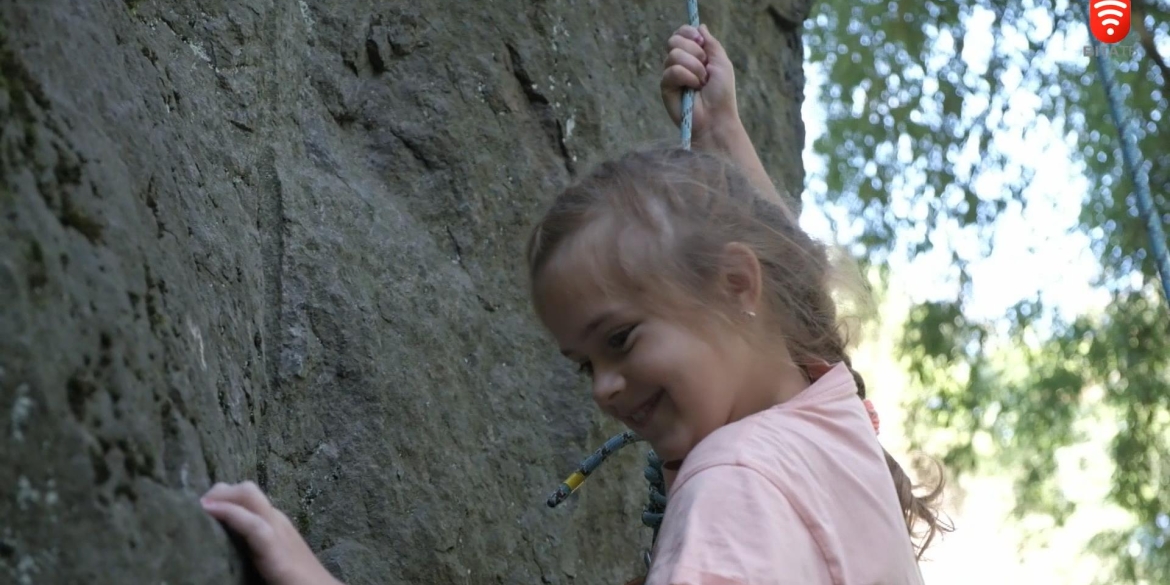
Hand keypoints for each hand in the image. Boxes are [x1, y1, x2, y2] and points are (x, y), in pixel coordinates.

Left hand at [201, 481, 341, 584]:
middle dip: (218, 492)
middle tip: (195, 510)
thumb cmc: (294, 579)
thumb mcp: (267, 558)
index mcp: (274, 523)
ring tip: (198, 508)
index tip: (199, 509)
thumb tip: (221, 546)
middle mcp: (275, 519)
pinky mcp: (274, 545)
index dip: (222, 496)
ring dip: (220, 497)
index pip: (247, 497)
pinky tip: (209, 511)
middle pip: (245, 490)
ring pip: (248, 495)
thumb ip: (251, 547)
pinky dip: (229, 513)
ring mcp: (277, 528)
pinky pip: (251, 522)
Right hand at [660, 24, 740, 144]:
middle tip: (705, 67)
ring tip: (701, 82)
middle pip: (674, 40)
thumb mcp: (722, 63)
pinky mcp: (665, 87)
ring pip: (674, 55)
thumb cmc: (722, 94)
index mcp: (693, 55)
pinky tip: (693, 88)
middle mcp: (680, 63)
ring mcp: (671, 75)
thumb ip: (711, 43)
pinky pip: (672, 71)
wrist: (716, 117)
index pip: (681, 34)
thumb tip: (700, 26)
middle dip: (694, 51)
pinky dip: (687, 77)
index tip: (701, 41)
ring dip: (694, 67)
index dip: (688, 33)